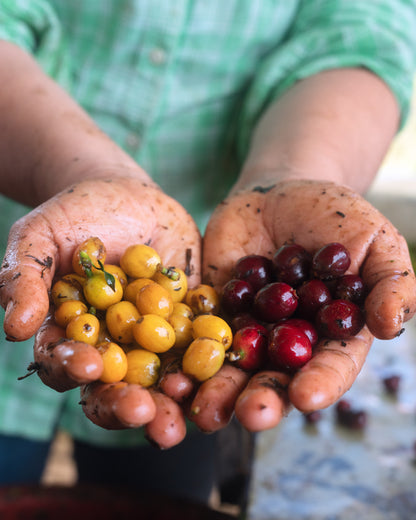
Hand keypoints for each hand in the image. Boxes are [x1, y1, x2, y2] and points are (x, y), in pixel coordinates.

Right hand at [0, 176, 200, 447]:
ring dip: (174, 399)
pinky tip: (221, 366)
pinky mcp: (190, 320)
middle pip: (116, 387)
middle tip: (142, 412)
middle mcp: (115, 346)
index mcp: (73, 335)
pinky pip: (202, 344)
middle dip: (126, 403)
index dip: (75, 369)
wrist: (127, 194)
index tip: (90, 366)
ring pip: (162, 378)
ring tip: (184, 407)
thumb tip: (16, 328)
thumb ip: (24, 278)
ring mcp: (155, 337)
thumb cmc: (75, 214)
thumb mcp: (40, 237)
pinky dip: (210, 358)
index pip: (68, 364)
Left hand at [194, 179, 415, 432]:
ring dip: (217, 391)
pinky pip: (196, 335)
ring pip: (231, 369)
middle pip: (276, 379)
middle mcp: (287, 342)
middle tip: (249, 415)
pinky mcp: (211, 311)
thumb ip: (392, 282)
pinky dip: (183, 354)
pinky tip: (170, 373)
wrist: (279, 192)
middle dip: (262, 399)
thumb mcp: (376, 241)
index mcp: (331, 334)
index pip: (330, 366)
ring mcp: (246, 329)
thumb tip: (390, 325)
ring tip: (203, 411)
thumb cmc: (336, 216)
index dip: (320, 382)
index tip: (306, 397)